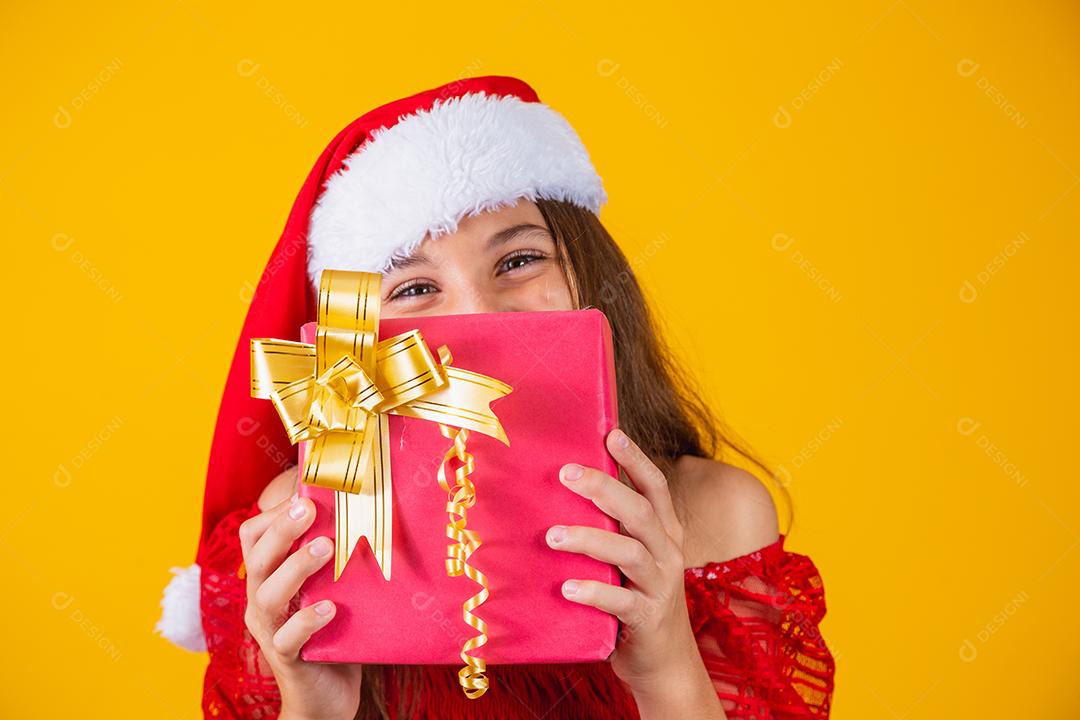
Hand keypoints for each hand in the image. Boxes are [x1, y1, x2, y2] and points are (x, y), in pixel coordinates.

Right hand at [240, 492, 362, 719]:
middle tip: (310, 507)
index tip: (305, 490)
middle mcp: (261, 601)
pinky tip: (330, 608)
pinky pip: (287, 639)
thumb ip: (336, 555)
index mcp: (268, 578)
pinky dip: (307, 620)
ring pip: (267, 596)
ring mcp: (271, 631)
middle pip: (257, 558)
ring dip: (297, 567)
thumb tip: (367, 507)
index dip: (273, 512)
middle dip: (282, 529)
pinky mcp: (286, 659)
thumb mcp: (332, 587)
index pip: (253, 535)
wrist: (326, 697)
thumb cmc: (333, 632)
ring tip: (328, 548)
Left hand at [546, 428, 702, 697]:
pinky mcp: (648, 619)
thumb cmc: (635, 598)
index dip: (636, 459)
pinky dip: (595, 592)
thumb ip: (611, 527)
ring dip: (590, 540)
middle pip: (640, 512)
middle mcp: (667, 553)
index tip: (612, 434)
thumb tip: (563, 489)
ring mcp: (660, 586)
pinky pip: (622, 602)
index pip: (655, 487)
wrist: (664, 662)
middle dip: (604, 489)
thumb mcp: (631, 557)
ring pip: (630, 553)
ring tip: (553, 535)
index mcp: (665, 532)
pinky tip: (567, 588)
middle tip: (566, 473)